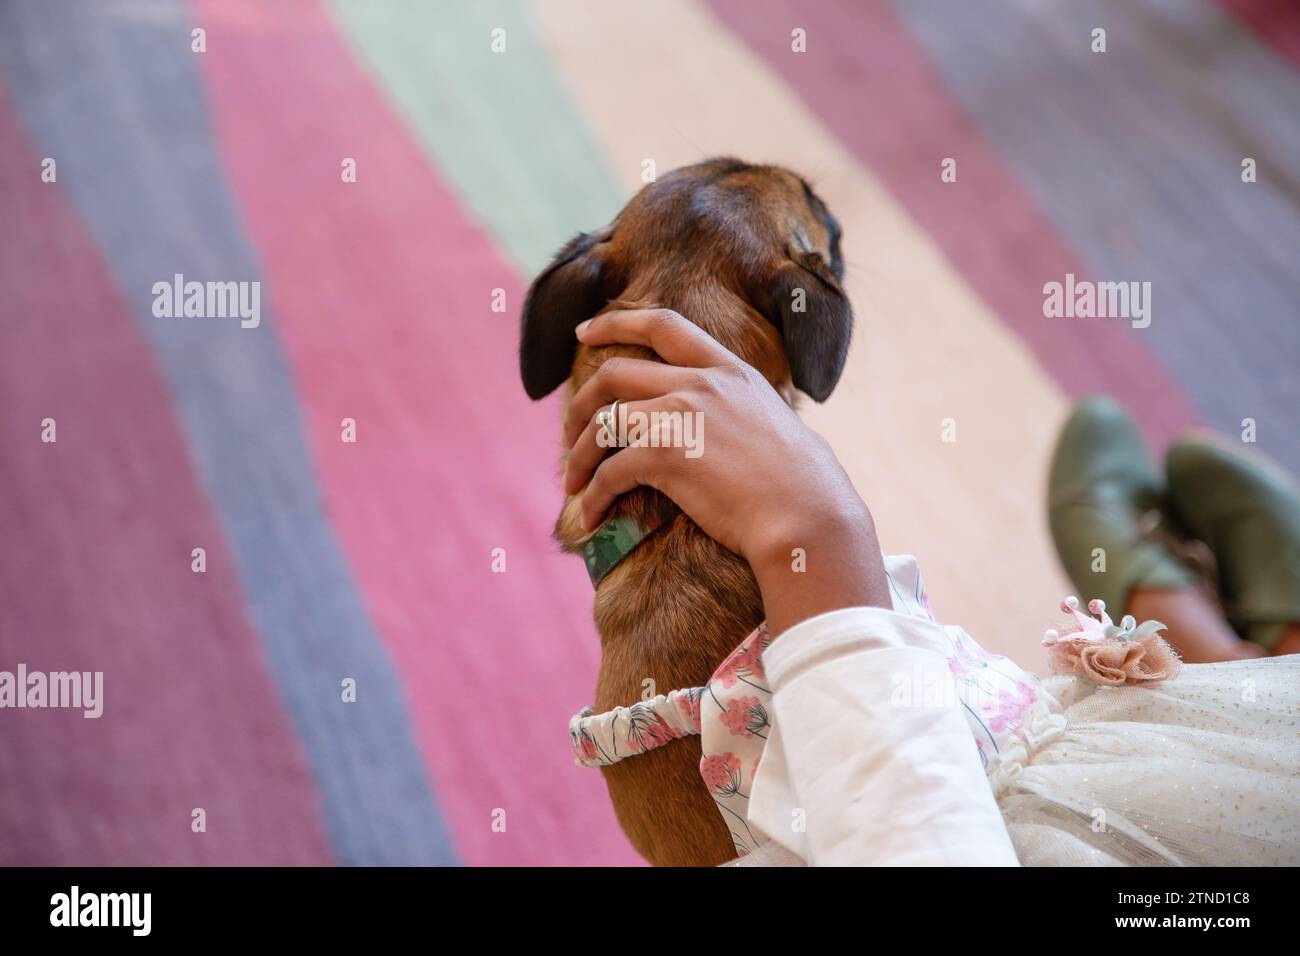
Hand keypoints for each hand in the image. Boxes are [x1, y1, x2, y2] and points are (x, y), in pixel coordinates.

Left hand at [564, 308, 888, 633]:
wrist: (806, 516)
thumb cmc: (800, 486)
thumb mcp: (773, 423)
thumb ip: (739, 410)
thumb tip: (721, 425)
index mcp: (729, 370)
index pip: (663, 325)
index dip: (616, 323)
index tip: (583, 332)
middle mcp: (702, 383)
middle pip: (616, 372)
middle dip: (581, 401)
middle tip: (569, 431)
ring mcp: (682, 416)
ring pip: (604, 423)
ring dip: (579, 455)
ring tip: (573, 483)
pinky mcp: (665, 456)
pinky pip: (609, 472)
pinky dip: (593, 496)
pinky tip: (592, 516)